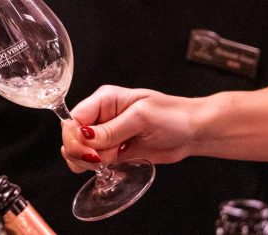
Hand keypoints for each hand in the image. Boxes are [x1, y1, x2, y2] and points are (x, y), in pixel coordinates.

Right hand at [60, 85, 199, 172]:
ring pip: (80, 152)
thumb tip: (84, 137)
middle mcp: (101, 117)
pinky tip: (111, 166)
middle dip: (82, 152)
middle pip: (72, 137)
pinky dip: (97, 168)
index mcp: (103, 100)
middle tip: (102, 159)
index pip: (74, 119)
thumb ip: (112, 130)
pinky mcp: (114, 151)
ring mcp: (106, 135)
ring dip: (91, 162)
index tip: (90, 152)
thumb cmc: (173, 116)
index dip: (75, 138)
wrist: (194, 132)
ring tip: (114, 158)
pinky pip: (94, 161)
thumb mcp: (142, 118)